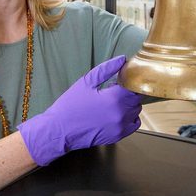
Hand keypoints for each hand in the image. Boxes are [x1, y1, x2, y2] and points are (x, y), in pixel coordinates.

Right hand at [17, 55, 141, 165]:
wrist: (60, 131)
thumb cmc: (70, 105)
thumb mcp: (86, 82)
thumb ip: (106, 69)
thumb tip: (122, 59)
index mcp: (114, 98)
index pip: (134, 86)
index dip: (129, 81)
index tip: (120, 80)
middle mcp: (121, 114)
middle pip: (136, 99)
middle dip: (128, 92)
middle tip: (114, 90)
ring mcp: (121, 127)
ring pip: (136, 111)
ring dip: (129, 104)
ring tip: (114, 102)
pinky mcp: (118, 136)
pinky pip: (134, 124)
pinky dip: (130, 117)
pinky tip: (117, 113)